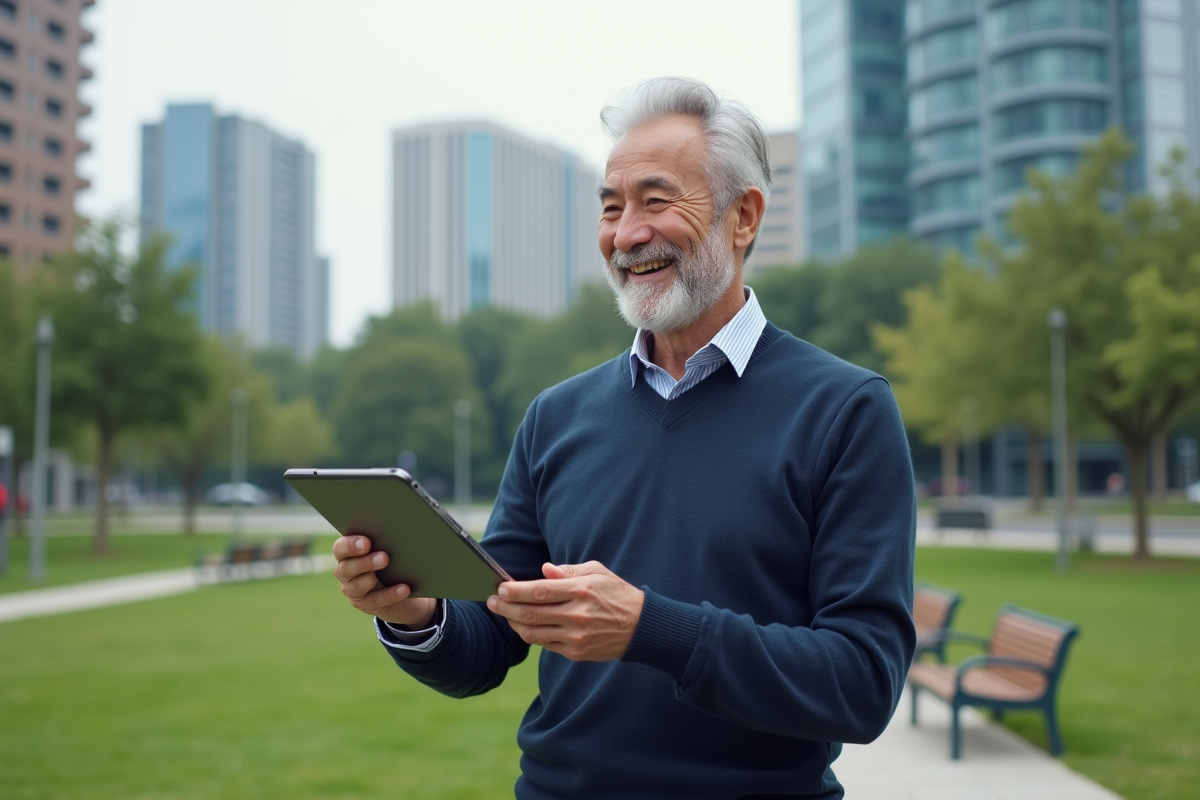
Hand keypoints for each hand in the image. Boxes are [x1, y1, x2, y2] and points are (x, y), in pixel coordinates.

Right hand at [332, 535, 437, 627]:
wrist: (402, 589)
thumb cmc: (391, 560)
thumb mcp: (386, 549)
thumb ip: (384, 541)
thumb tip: (399, 530)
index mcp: (346, 554)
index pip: (340, 548)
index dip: (350, 545)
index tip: (366, 542)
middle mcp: (344, 572)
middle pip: (347, 568)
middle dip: (365, 562)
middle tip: (384, 557)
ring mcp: (352, 590)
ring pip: (357, 586)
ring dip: (372, 578)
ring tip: (389, 571)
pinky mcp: (365, 605)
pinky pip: (376, 600)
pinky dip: (390, 594)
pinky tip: (404, 588)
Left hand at [486, 561, 643, 661]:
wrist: (641, 627)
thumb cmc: (616, 594)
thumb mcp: (597, 572)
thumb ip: (568, 571)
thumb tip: (543, 571)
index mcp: (581, 590)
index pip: (539, 591)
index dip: (516, 591)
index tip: (501, 588)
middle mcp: (577, 614)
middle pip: (531, 613)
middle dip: (506, 608)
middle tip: (492, 602)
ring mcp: (576, 636)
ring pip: (534, 633)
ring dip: (514, 624)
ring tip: (504, 615)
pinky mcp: (576, 652)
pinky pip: (545, 645)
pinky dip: (531, 635)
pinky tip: (523, 626)